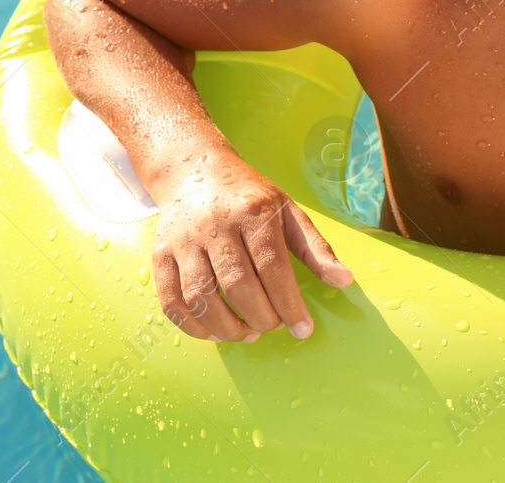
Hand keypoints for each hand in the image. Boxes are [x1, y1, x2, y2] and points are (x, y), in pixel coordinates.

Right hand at [150, 152, 353, 342]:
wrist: (195, 172)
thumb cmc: (249, 196)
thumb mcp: (288, 211)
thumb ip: (315, 248)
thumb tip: (344, 280)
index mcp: (252, 212)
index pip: (272, 266)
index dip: (289, 303)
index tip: (303, 329)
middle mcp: (215, 226)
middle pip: (238, 285)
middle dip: (261, 317)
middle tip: (274, 327)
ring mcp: (183, 242)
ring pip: (201, 297)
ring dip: (227, 328)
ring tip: (248, 333)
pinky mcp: (160, 256)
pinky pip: (171, 301)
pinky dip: (193, 326)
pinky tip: (215, 332)